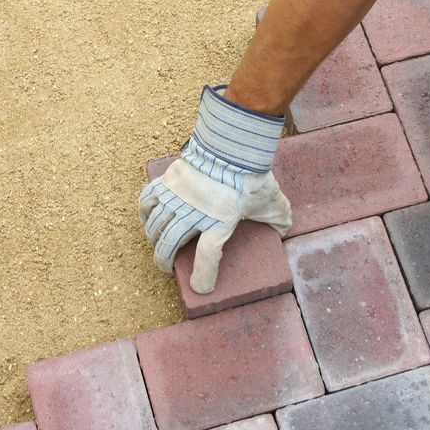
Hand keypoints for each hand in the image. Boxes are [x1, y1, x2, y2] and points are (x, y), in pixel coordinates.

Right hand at [139, 85, 291, 293]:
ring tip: (157, 247)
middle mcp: (195, 211)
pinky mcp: (169, 181)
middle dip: (164, 261)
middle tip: (167, 268)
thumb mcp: (271, 199)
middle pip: (170, 243)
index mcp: (221, 220)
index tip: (201, 288)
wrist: (231, 142)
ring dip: (154, 239)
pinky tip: (147, 221)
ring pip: (156, 224)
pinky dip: (144, 213)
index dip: (203, 275)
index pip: (208, 255)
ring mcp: (179, 196)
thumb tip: (285, 229)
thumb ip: (279, 217)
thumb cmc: (251, 173)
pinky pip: (148, 200)